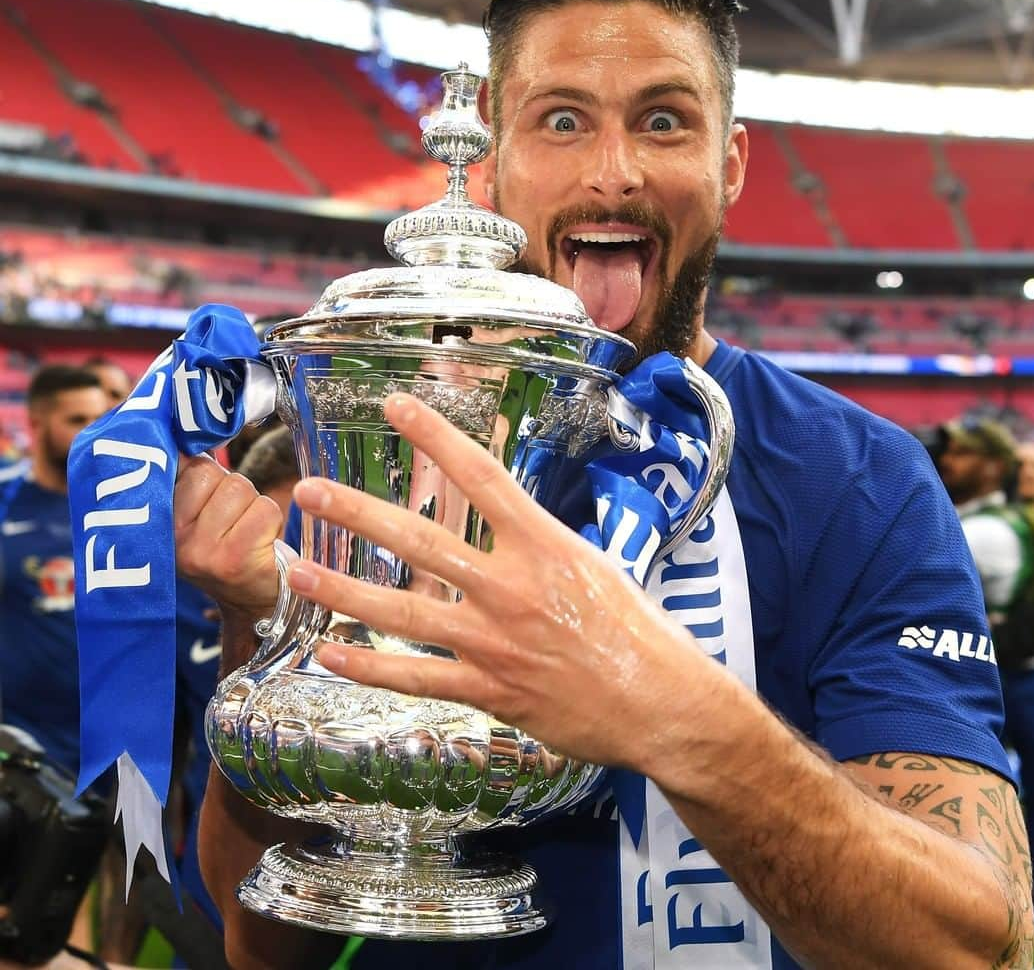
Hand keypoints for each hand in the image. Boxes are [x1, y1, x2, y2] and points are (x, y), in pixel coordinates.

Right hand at [174, 453, 280, 623]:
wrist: (254, 603)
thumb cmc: (227, 547)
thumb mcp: (194, 516)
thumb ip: (185, 477)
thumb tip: (185, 428)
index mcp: (158, 524)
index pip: (188, 468)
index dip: (209, 475)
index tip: (209, 496)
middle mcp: (174, 540)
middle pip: (216, 475)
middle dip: (232, 491)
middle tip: (229, 522)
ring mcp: (203, 552)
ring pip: (241, 489)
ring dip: (253, 506)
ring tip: (243, 532)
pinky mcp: (236, 559)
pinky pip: (265, 509)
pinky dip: (270, 521)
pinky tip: (260, 543)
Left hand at [285, 392, 720, 771]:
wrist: (661, 703)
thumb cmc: (640, 631)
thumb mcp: (596, 566)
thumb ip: (542, 545)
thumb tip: (509, 524)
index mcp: (545, 545)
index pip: (482, 476)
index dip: (435, 436)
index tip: (396, 406)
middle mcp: (512, 587)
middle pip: (421, 541)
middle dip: (358, 513)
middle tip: (310, 491)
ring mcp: (494, 641)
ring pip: (402, 612)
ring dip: (343, 590)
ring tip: (296, 570)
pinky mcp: (489, 689)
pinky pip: (415, 678)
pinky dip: (369, 667)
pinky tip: (329, 653)